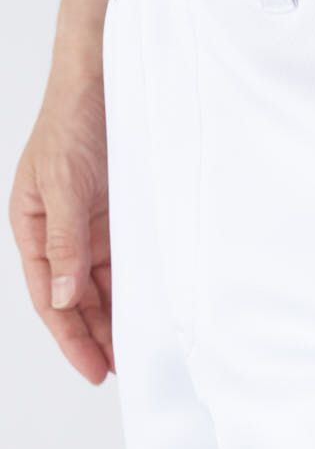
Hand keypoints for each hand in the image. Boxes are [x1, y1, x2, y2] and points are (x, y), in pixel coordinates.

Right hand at [9, 58, 113, 383]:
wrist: (104, 77)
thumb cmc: (72, 120)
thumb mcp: (64, 185)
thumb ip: (65, 243)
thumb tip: (66, 297)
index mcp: (32, 226)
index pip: (51, 297)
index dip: (71, 337)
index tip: (95, 369)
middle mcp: (60, 232)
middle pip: (77, 298)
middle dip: (95, 337)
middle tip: (121, 372)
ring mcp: (89, 225)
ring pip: (102, 285)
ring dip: (115, 317)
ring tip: (136, 351)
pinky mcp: (117, 215)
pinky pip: (124, 261)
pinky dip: (133, 287)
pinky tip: (148, 309)